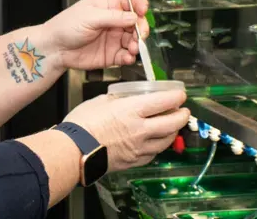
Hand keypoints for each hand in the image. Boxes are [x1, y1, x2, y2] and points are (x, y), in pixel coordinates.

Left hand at [43, 0, 150, 70]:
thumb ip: (113, 17)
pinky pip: (126, 55)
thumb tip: (133, 17)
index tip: (143, 11)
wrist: (54, 49)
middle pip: (137, 21)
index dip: (140, 3)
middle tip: (139, 35)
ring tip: (133, 48)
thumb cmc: (65, 27)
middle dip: (141, 28)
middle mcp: (114, 21)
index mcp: (108, 5)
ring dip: (137, 44)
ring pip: (134, 39)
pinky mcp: (112, 54)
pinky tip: (127, 57)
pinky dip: (130, 57)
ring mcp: (114, 38)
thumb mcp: (89, 17)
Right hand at [64, 89, 188, 171]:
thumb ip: (118, 99)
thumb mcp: (101, 101)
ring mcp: (138, 148)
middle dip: (182, 115)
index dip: (177, 97)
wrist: (72, 152)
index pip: (165, 102)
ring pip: (166, 140)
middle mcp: (140, 130)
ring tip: (172, 125)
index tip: (180, 95)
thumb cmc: (82, 125)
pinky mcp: (133, 161)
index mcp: (133, 110)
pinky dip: (158, 146)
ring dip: (173, 131)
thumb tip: (126, 98)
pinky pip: (153, 154)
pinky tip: (155, 141)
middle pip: (173, 123)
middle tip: (183, 111)